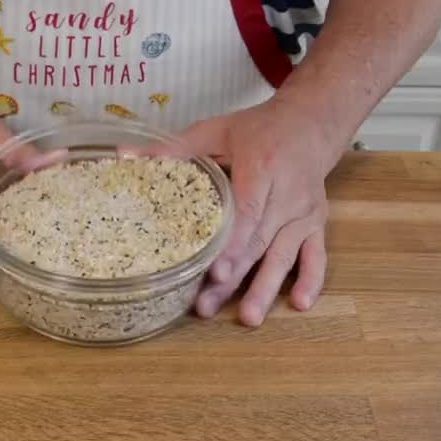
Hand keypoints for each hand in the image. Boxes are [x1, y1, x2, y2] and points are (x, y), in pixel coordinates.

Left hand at [166, 100, 344, 325]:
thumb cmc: (259, 129)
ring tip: (248, 318)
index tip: (215, 271)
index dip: (231, 244)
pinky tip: (299, 304)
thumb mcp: (217, 130)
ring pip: (284, 254)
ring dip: (266, 287)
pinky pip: (317, 255)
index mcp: (261, 167)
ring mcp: (304, 212)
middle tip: (208, 305)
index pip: (246, 211)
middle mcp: (287, 194)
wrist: (312, 123)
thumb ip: (174, 148)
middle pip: (258, 241)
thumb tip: (124, 155)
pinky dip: (311, 279)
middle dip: (235, 277)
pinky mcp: (316, 223)